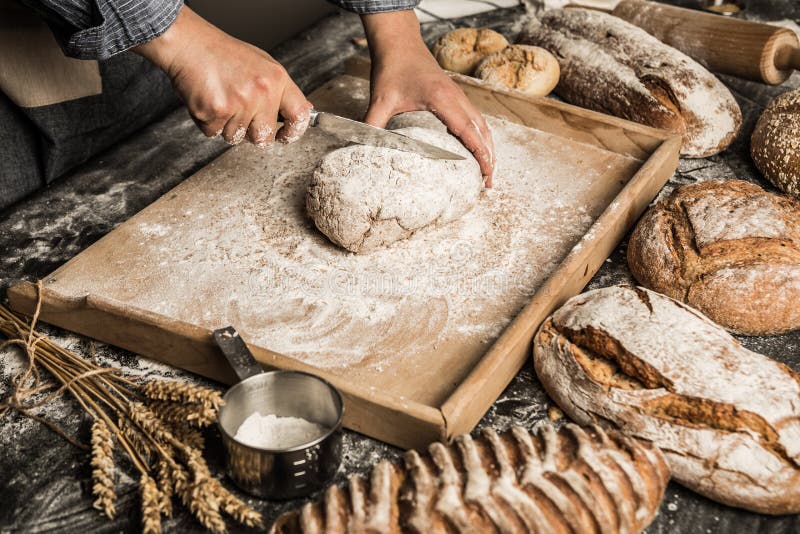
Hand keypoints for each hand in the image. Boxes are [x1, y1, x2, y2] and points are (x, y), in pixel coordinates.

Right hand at [134, 6, 312, 145]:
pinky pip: (215, 134)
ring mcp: (238, 104)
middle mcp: (261, 92)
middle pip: (264, 137)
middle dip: (252, 133)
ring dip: (227, 126)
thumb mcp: (262, 65)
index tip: (286, 136)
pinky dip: (209, 123)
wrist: (189, 44)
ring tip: (222, 99)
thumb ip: (281, 91)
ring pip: (237, 138)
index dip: (294, 132)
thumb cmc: (223, 54)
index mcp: (276, 79)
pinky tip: (209, 101)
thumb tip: (301, 112)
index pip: (299, 115)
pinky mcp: (215, 113)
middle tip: (240, 113)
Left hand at [361, 11, 494, 184]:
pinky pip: (475, 117)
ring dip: (488, 146)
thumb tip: (363, 149)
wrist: (398, 43)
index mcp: (442, 98)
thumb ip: (372, 125)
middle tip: (489, 182)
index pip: (468, 131)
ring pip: (482, 124)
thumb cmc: (391, 68)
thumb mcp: (380, 99)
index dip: (480, 154)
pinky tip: (479, 147)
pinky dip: (481, 135)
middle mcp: (456, 96)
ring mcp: (458, 95)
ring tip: (489, 169)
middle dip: (489, 157)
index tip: (486, 173)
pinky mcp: (456, 94)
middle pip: (481, 131)